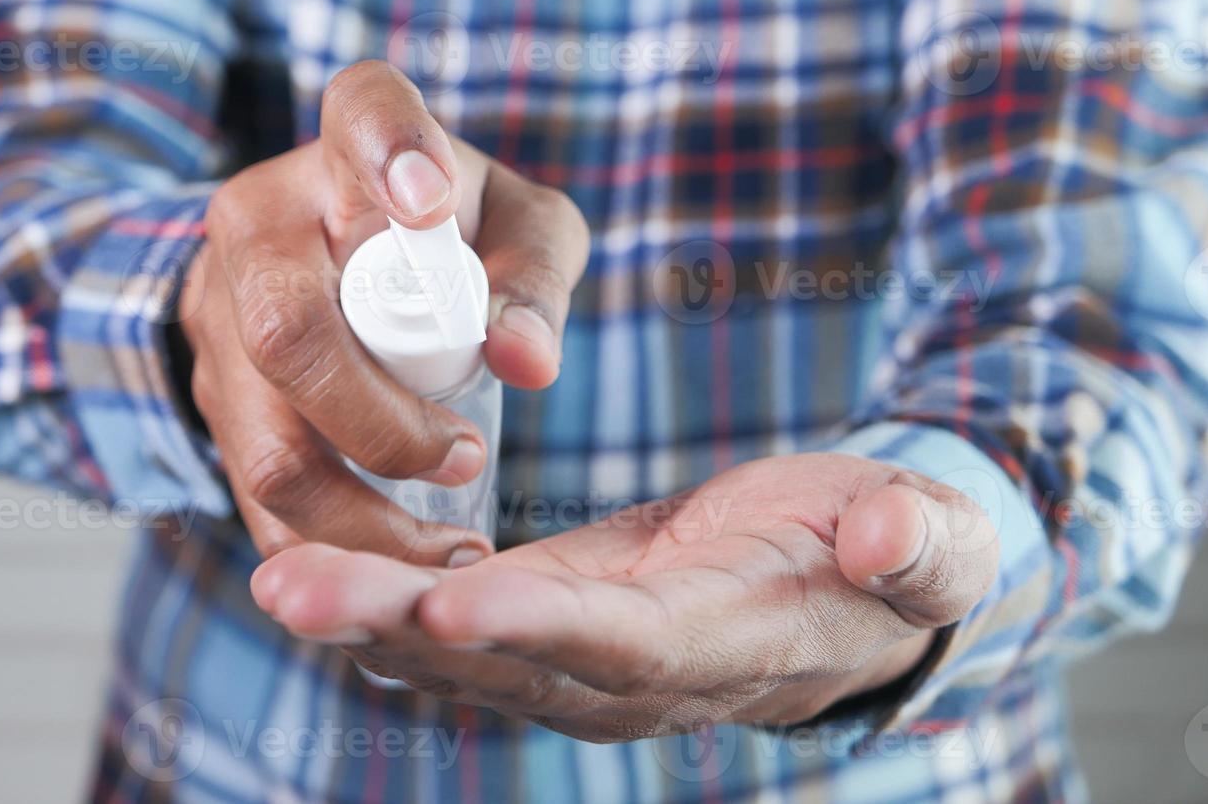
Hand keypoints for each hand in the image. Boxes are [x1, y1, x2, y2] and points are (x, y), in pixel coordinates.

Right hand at [180, 60, 588, 565]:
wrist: (344, 265)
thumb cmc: (455, 239)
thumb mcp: (518, 233)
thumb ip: (535, 281)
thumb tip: (526, 363)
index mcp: (351, 148)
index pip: (363, 114)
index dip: (388, 151)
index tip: (429, 200)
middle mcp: (262, 220)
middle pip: (289, 330)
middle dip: (384, 424)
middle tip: (466, 456)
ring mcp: (219, 309)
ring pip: (265, 440)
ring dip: (363, 516)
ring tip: (448, 545)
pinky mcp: (209, 391)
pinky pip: (252, 492)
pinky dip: (326, 547)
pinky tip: (394, 562)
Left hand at [249, 452, 999, 739]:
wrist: (841, 587)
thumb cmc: (888, 559)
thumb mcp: (930, 543)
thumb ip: (918, 544)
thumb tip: (888, 536)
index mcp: (726, 645)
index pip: (622, 646)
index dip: (537, 630)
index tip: (447, 605)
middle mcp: (636, 672)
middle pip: (507, 660)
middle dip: (396, 630)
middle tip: (292, 589)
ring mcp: (586, 655)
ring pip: (464, 650)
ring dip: (366, 616)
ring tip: (277, 577)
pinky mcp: (556, 618)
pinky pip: (463, 624)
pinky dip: (388, 605)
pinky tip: (316, 574)